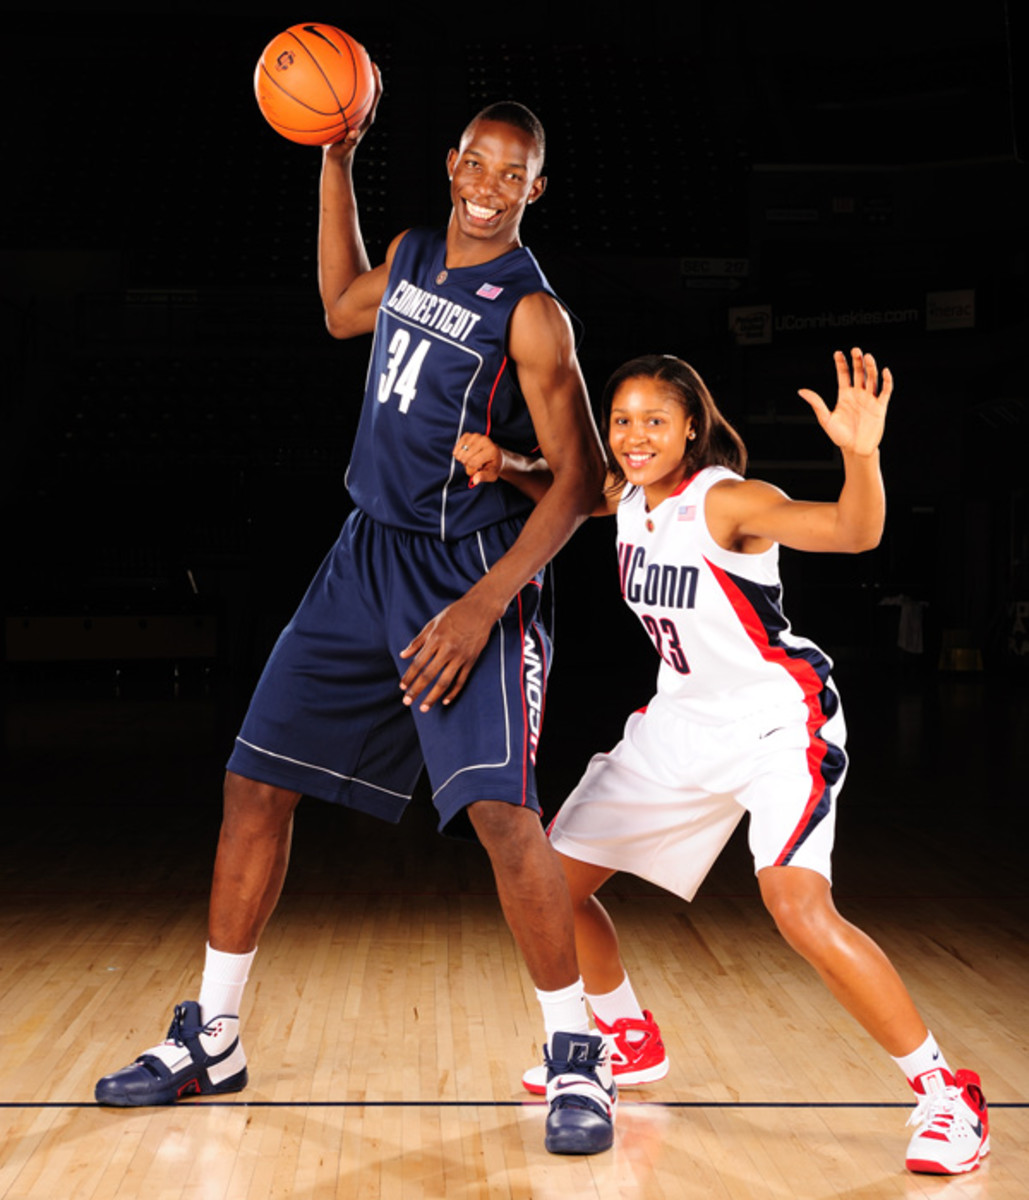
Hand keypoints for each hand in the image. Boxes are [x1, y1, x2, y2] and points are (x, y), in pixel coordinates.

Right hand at [323, 62, 382, 153]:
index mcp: (366, 117)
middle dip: (365, 68)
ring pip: (355, 88)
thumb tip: (354, 133)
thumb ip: (349, 141)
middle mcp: (362, 111)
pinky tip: (323, 74)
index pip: (376, 94)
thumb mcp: (343, 148)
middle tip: (360, 51)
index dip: (376, 79)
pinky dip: (336, 83)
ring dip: (352, 72)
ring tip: (344, 55)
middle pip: (368, 85)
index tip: (373, 65)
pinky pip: (341, 94)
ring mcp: (354, 111)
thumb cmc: (340, 153)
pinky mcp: (345, 113)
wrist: (336, 158)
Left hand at [398, 592, 498, 711]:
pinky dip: (453, 692)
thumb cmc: (454, 614)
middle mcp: (448, 649)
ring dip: (433, 697)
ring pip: (445, 681)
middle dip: (417, 690)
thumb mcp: (432, 624)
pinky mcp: (471, 660)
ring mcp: (461, 656)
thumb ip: (418, 641)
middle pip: (429, 675)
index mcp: (436, 639)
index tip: (402, 687)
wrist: (480, 610)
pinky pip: (461, 680)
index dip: (409, 676)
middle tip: (407, 702)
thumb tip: (403, 655)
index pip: (419, 663)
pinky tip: (445, 700)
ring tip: (424, 707)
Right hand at [453, 431, 502, 486]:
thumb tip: (475, 480)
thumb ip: (483, 477)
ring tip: (472, 459)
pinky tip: (467, 455)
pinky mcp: (468, 435)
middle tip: (476, 464)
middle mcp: (484, 440)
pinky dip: (459, 454)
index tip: (479, 469)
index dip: (473, 470)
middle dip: (468, 465)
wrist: (494, 454)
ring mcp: (475, 436)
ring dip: (463, 460)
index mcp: (491, 449)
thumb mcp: (492, 475)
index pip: (473, 462)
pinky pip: (456, 449)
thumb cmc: (493, 466)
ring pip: (460, 454)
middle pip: (465, 457)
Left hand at [798, 347, 892, 456]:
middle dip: (857, 361)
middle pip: (858, 373)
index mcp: (844, 395)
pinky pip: (885, 391)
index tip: (838, 353)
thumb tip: (801, 391)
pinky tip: (884, 371)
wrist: (855, 449)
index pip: (843, 374)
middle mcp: (858, 394)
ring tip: (868, 357)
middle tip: (855, 350)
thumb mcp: (825, 419)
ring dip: (871, 368)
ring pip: (871, 379)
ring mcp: (869, 399)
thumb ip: (816, 403)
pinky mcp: (880, 407)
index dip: (841, 363)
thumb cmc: (840, 436)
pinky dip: (886, 381)